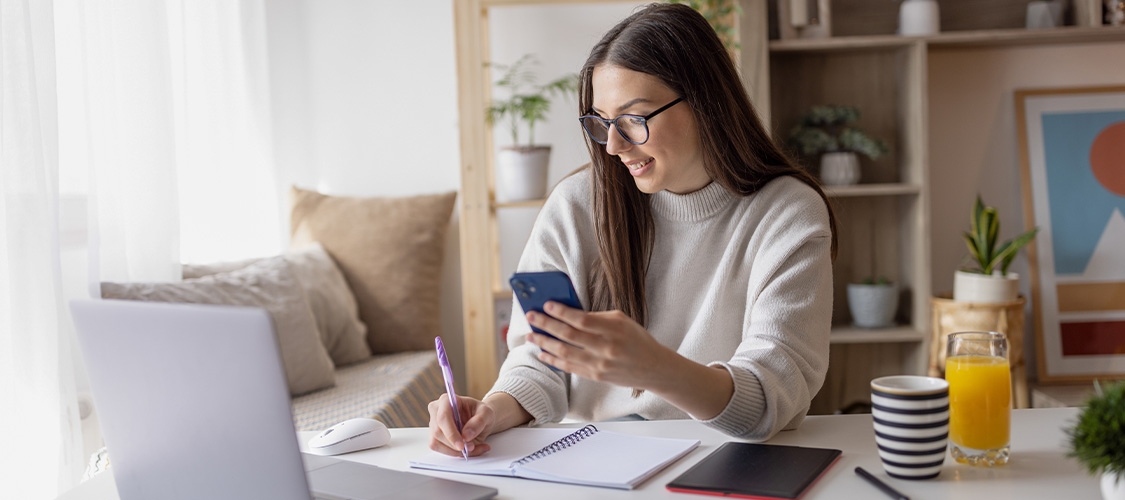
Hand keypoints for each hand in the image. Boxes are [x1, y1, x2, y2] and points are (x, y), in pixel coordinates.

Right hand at [426, 394, 494, 456]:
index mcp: (446, 400)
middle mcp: (436, 411)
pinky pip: (440, 450)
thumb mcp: (487, 413)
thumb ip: (479, 421)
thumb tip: (466, 435)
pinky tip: (468, 450)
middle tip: (472, 447)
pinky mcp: (434, 437)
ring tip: (474, 447)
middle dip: (454, 444)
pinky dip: (455, 454)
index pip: (443, 417)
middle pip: (438, 432)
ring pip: (436, 443)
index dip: (451, 433)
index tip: (462, 445)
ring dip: (455, 451)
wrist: (480, 420)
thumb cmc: (481, 413)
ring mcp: (433, 425)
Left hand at [525, 301, 674, 389]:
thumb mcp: (622, 321)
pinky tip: (542, 353)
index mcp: (615, 329)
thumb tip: (567, 313)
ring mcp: (600, 364)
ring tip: (531, 335)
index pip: (582, 320)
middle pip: (569, 336)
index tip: (547, 305)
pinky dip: (553, 360)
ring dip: (544, 343)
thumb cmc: (636, 339)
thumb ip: (597, 318)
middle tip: (531, 316)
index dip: (562, 312)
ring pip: (565, 353)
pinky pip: (569, 368)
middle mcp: (606, 347)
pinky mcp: (596, 376)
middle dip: (546, 325)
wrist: (653, 368)